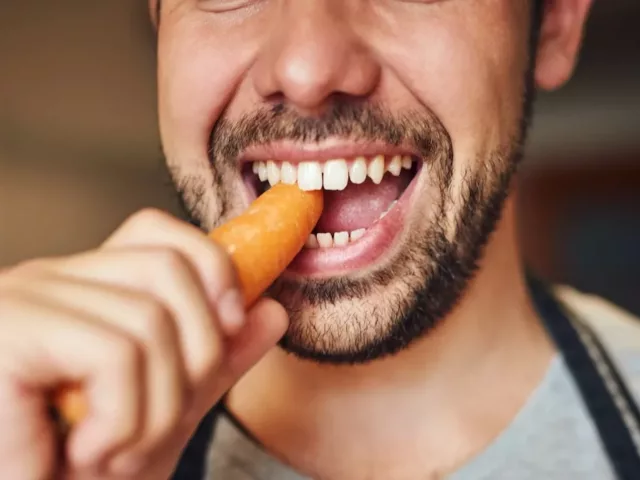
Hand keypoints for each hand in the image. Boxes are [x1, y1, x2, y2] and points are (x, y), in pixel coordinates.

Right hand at [0, 209, 288, 478]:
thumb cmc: (80, 471)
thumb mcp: (167, 409)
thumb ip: (216, 359)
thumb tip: (271, 311)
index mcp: (84, 288)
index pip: (158, 232)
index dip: (211, 265)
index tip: (232, 325)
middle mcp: (49, 279)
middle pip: (168, 266)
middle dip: (198, 354)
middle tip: (162, 424)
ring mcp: (25, 298)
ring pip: (150, 319)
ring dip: (156, 409)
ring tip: (118, 451)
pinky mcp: (9, 330)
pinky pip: (115, 354)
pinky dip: (123, 420)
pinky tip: (86, 451)